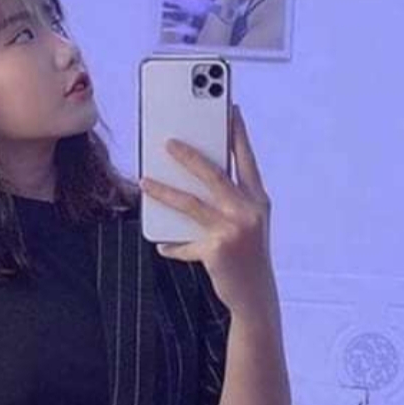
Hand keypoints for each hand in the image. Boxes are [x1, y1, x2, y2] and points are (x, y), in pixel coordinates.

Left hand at [139, 103, 276, 314]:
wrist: (256, 296)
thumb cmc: (246, 254)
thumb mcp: (246, 223)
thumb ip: (227, 201)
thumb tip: (188, 180)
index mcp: (258, 199)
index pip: (246, 158)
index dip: (237, 132)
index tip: (229, 108)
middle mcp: (249, 211)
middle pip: (214, 174)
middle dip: (189, 155)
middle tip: (167, 142)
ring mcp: (234, 230)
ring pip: (191, 203)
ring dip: (164, 191)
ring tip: (145, 181)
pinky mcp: (217, 250)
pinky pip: (185, 242)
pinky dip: (172, 244)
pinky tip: (163, 245)